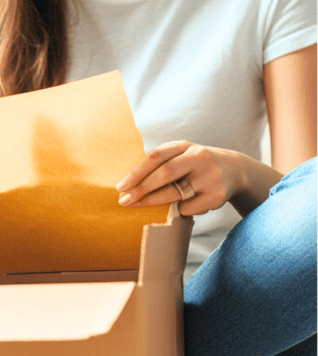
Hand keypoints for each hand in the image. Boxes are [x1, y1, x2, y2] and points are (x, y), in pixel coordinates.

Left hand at [115, 141, 245, 215]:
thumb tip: (127, 187)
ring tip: (139, 205)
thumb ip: (159, 166)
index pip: (155, 156)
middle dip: (141, 189)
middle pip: (164, 174)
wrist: (235, 171)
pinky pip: (188, 208)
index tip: (120, 187)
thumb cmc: (195, 166)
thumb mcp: (180, 157)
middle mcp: (199, 157)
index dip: (136, 172)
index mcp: (184, 146)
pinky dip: (179, 210)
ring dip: (153, 202)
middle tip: (124, 201)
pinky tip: (181, 206)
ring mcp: (210, 176)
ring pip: (175, 194)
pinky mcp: (217, 195)